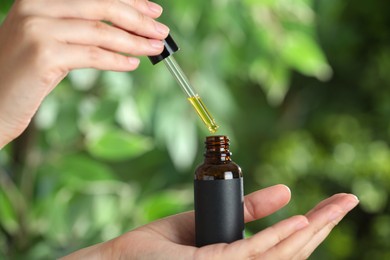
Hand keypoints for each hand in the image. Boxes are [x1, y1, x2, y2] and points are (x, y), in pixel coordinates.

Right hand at [0, 0, 168, 147]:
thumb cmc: (25, 73)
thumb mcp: (51, 42)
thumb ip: (81, 30)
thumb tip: (124, 29)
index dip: (129, 0)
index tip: (153, 11)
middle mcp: (36, 7)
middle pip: (101, 7)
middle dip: (138, 19)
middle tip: (161, 32)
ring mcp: (38, 30)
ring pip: (101, 32)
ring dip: (134, 41)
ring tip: (155, 49)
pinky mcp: (44, 56)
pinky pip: (92, 55)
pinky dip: (117, 60)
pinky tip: (133, 64)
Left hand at [61, 185, 358, 258]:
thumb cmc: (157, 248)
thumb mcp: (205, 222)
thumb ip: (246, 210)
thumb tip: (285, 192)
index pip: (282, 248)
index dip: (311, 228)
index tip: (330, 207)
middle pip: (290, 254)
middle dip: (322, 227)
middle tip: (347, 201)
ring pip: (278, 257)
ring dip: (307, 233)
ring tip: (330, 211)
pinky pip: (250, 255)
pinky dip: (276, 239)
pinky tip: (299, 222)